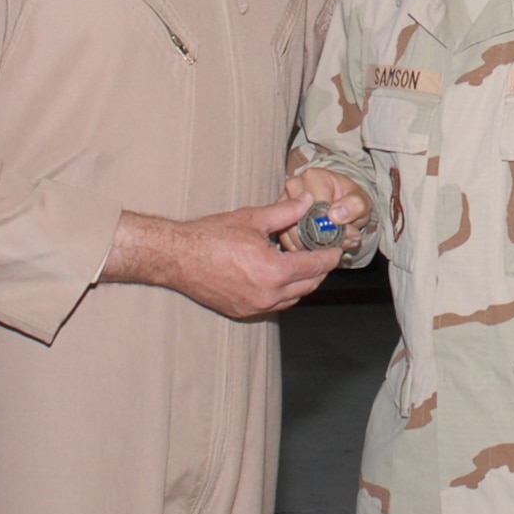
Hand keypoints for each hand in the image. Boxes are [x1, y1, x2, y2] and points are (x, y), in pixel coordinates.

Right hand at [105, 194, 342, 318]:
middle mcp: (267, 294)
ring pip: (294, 298)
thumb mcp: (252, 218)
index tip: (337, 248)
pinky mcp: (242, 311)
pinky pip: (275, 306)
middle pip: (309, 285)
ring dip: (304, 283)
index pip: (315, 266)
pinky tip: (283, 278)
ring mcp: (254, 306)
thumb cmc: (210, 237)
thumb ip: (286, 212)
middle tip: (324, 254)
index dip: (330, 256)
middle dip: (320, 270)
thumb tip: (308, 201)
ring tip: (306, 264)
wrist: (176, 257)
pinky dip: (285, 293)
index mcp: (274, 271)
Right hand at [280, 166, 373, 251]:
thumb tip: (335, 216)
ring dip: (311, 246)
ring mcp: (283, 202)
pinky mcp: (279, 219)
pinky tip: (315, 250)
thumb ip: (355, 206)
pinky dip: (301, 249)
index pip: (317, 206)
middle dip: (320, 239)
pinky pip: (286, 239)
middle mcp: (295, 186)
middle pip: (301, 220)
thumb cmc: (351, 201)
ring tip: (328, 247)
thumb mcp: (361, 201)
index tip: (343, 235)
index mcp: (315, 177)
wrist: (343, 205)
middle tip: (337, 244)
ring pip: (291, 232)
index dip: (330, 226)